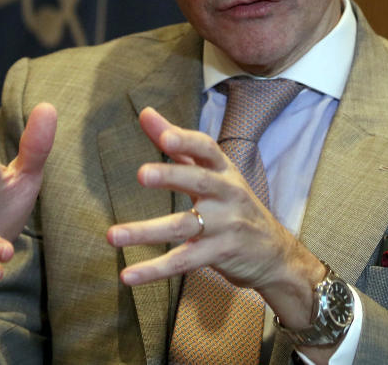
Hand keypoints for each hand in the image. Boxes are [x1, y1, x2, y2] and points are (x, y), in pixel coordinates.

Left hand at [106, 107, 305, 292]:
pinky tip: (128, 275)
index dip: (186, 140)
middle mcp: (227, 194)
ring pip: (183, 226)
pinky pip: (183, 261)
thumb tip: (145, 112)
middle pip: (199, 181)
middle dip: (171, 176)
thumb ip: (178, 144)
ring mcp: (225, 226)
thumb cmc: (233, 205)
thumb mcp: (213, 172)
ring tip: (112, 235)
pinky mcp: (219, 255)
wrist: (275, 254)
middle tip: (142, 174)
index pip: (206, 148)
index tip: (164, 136)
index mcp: (223, 170)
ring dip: (146, 231)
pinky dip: (154, 268)